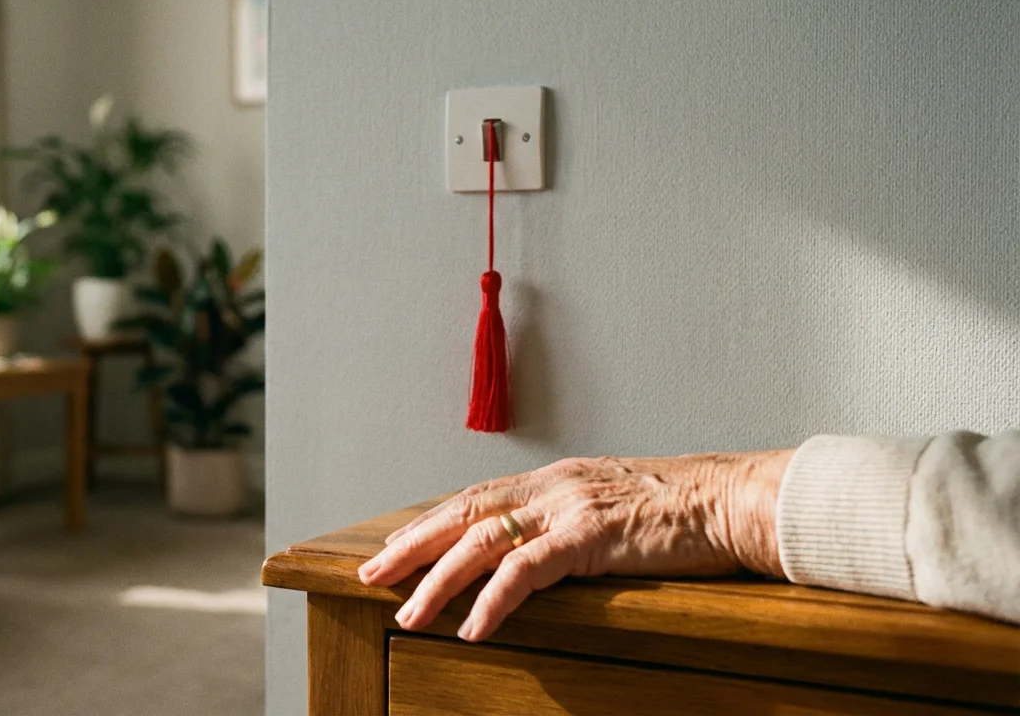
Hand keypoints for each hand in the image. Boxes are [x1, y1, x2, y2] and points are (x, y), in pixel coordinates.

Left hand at [357, 449, 791, 641]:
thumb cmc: (682, 511)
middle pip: (462, 514)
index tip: (394, 546)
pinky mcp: (591, 536)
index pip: (473, 499)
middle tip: (371, 573)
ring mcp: (569, 508)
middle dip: (412, 546)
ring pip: (482, 542)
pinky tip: (472, 626)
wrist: (734, 499)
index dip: (428, 524)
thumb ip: (571, 523)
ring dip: (439, 580)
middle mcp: (551, 486)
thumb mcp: (613, 507)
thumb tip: (540, 552)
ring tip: (410, 613)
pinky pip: (528, 570)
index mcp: (553, 479)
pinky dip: (494, 600)